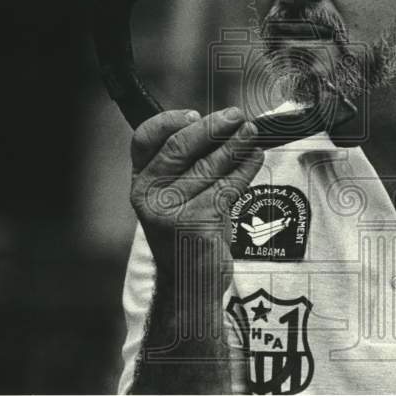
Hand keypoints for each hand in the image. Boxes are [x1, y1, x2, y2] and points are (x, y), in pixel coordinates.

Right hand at [130, 107, 263, 285]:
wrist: (189, 283)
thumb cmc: (188, 232)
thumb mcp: (175, 197)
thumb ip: (186, 164)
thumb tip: (220, 126)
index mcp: (140, 182)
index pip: (145, 139)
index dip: (169, 121)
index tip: (194, 112)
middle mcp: (149, 195)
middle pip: (180, 147)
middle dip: (212, 127)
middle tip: (236, 116)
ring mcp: (170, 211)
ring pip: (209, 165)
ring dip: (235, 145)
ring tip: (252, 133)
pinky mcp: (196, 223)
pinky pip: (227, 186)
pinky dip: (245, 169)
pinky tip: (255, 158)